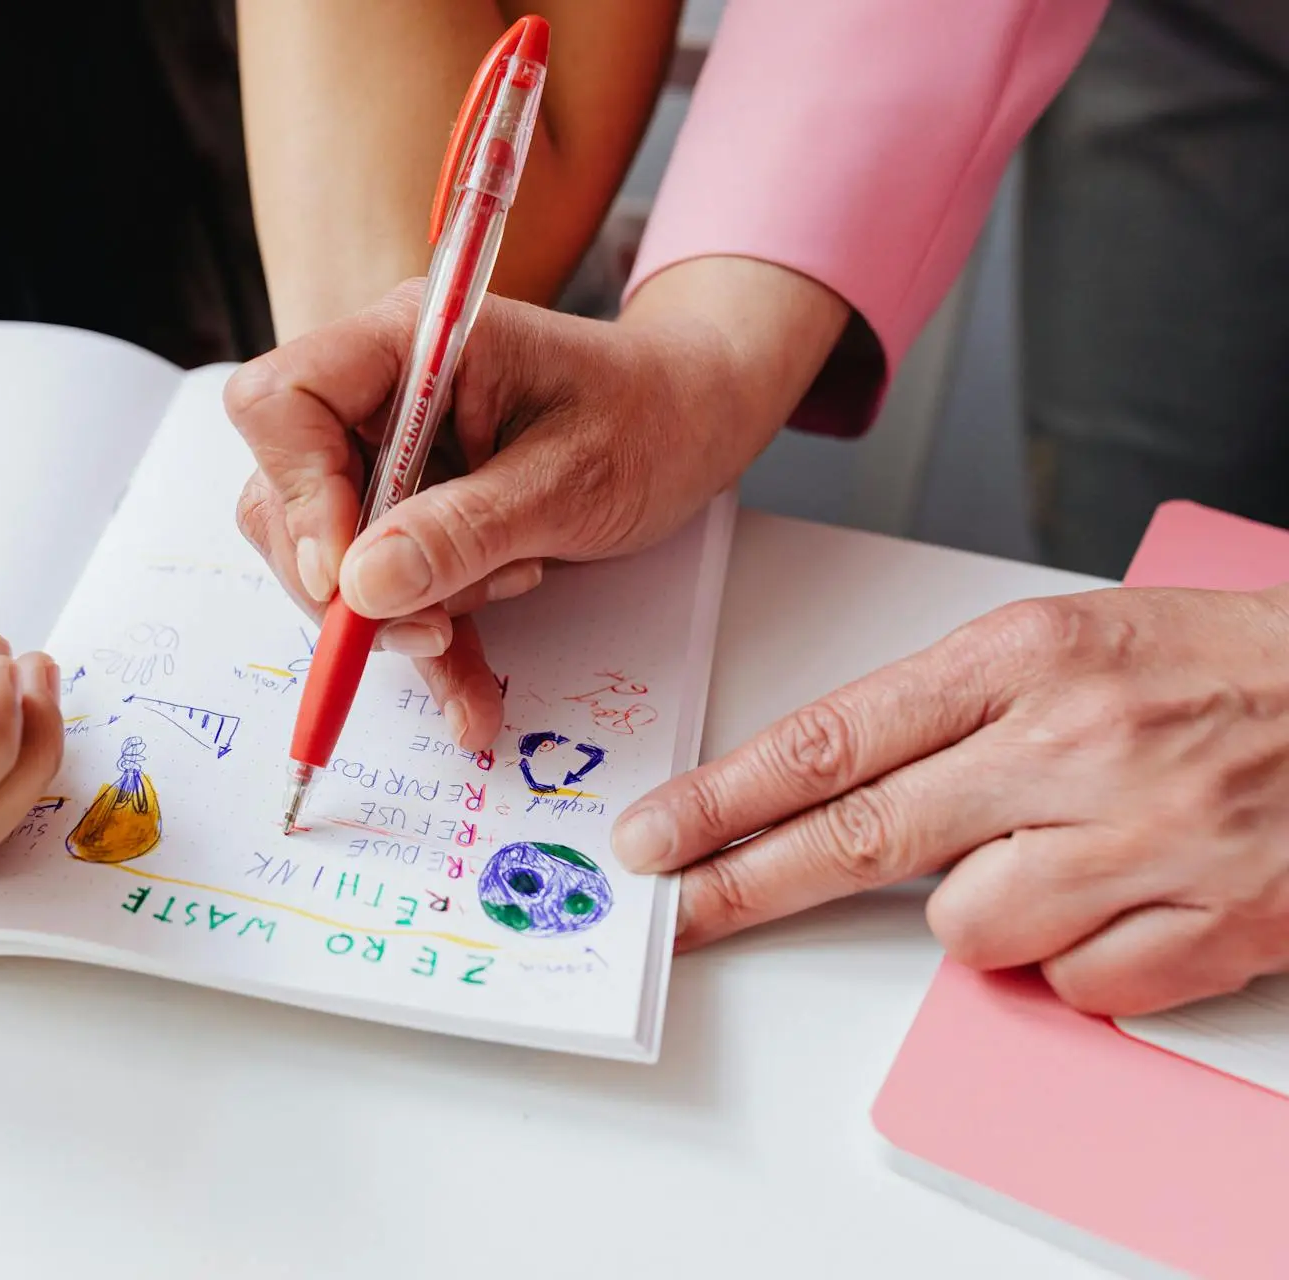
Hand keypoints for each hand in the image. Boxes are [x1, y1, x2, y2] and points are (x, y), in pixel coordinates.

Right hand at [225, 257, 847, 751]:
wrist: (696, 423)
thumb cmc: (651, 415)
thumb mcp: (570, 479)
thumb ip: (464, 529)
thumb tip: (359, 587)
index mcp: (408, 343)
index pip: (284, 400)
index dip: (297, 495)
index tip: (346, 578)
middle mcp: (379, 394)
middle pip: (286, 494)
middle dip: (350, 582)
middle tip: (430, 627)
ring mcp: (389, 456)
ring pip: (330, 558)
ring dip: (400, 618)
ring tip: (504, 603)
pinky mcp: (411, 513)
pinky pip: (386, 592)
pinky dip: (427, 647)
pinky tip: (471, 701)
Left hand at [614, 587, 1288, 1014]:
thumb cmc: (1219, 664)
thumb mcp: (1071, 641)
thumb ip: (953, 715)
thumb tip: (839, 793)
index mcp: (1026, 658)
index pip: (834, 738)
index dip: (727, 798)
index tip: (658, 833)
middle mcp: (1072, 746)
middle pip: (861, 839)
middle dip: (747, 882)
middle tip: (680, 910)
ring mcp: (1142, 840)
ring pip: (966, 929)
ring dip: (980, 913)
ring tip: (1055, 856)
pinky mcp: (1210, 923)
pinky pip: (1073, 984)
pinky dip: (1078, 961)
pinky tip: (1124, 899)